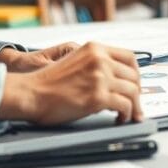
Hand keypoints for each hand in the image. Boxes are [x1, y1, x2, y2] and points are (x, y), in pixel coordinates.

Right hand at [0, 42, 142, 125]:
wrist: (31, 93)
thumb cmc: (48, 82)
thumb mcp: (75, 61)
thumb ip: (95, 64)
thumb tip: (115, 78)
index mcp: (94, 49)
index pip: (129, 57)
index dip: (136, 73)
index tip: (135, 84)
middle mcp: (100, 60)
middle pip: (133, 76)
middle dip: (136, 92)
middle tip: (134, 103)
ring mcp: (100, 77)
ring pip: (132, 91)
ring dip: (134, 106)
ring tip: (129, 114)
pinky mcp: (97, 97)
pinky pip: (124, 105)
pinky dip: (127, 114)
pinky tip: (120, 118)